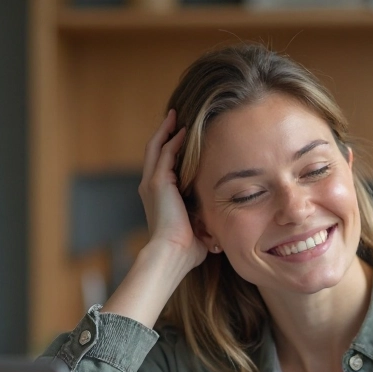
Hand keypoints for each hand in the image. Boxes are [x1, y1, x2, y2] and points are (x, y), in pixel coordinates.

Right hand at [139, 109, 207, 269]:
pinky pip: (165, 153)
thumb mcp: (198, 231)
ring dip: (166, 130)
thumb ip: (205, 224)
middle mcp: (151, 187)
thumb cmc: (186, 250)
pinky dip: (174, 140)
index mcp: (159, 198)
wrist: (172, 254)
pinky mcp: (158, 182)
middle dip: (164, 134)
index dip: (171, 151)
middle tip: (174, 117)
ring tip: (175, 116)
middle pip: (155, 151)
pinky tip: (184, 131)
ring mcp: (152, 183)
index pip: (163, 166)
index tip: (182, 139)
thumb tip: (221, 233)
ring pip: (156, 148)